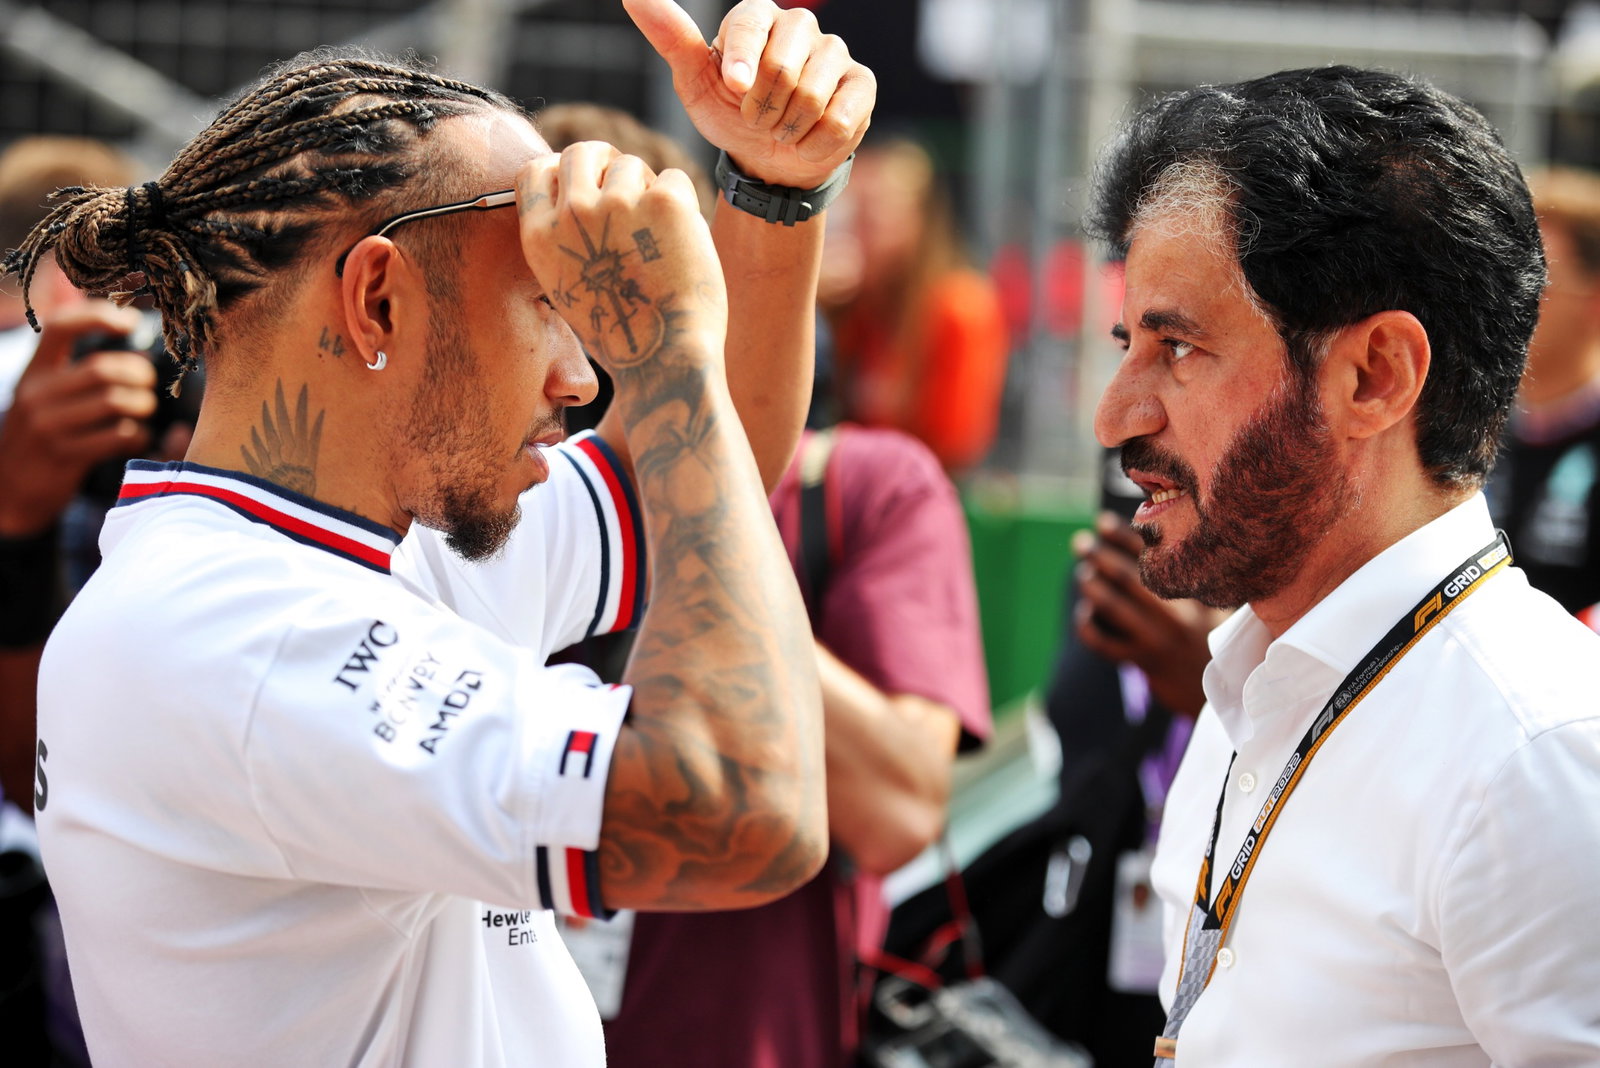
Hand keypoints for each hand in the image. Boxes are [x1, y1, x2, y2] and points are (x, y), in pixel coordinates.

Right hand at [0, 303, 154, 536]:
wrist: (10, 494)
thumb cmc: (40, 432)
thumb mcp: (39, 388)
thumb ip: (62, 348)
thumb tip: (74, 286)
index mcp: (33, 372)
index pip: (61, 326)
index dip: (99, 317)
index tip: (130, 323)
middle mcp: (36, 395)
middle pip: (103, 369)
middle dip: (138, 374)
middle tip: (146, 382)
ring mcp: (49, 427)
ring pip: (116, 402)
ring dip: (142, 404)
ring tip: (143, 408)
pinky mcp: (66, 457)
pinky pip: (119, 436)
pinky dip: (138, 435)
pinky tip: (135, 436)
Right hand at [515, 142, 726, 376]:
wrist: (666, 357)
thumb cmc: (623, 330)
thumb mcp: (568, 285)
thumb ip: (565, 237)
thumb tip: (582, 191)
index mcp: (539, 237)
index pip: (536, 170)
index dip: (562, 169)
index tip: (586, 182)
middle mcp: (572, 214)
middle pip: (582, 151)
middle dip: (607, 162)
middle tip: (630, 186)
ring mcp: (618, 204)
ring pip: (632, 164)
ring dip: (648, 190)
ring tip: (658, 239)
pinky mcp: (664, 202)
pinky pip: (674, 179)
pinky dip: (683, 205)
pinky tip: (682, 244)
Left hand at [624, 0, 874, 188]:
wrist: (769, 159)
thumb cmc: (730, 115)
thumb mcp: (695, 83)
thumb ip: (671, 38)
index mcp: (756, 15)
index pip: (750, 26)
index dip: (741, 64)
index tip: (735, 89)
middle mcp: (798, 24)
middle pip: (783, 67)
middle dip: (761, 110)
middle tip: (755, 119)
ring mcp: (835, 52)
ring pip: (813, 95)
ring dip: (787, 128)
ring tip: (780, 129)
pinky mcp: (862, 84)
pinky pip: (840, 118)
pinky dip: (815, 143)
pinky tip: (807, 139)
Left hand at [1071, 511, 1230, 717]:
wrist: (1223, 693)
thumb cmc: (1215, 640)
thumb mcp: (1220, 607)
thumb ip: (1201, 579)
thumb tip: (1158, 538)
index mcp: (1196, 594)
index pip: (1154, 556)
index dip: (1124, 536)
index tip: (1102, 521)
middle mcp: (1177, 615)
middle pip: (1129, 578)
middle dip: (1100, 555)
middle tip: (1081, 543)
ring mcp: (1159, 640)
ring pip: (1114, 608)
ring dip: (1093, 587)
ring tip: (1083, 575)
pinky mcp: (1144, 663)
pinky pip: (1106, 644)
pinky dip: (1089, 627)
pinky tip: (1085, 615)